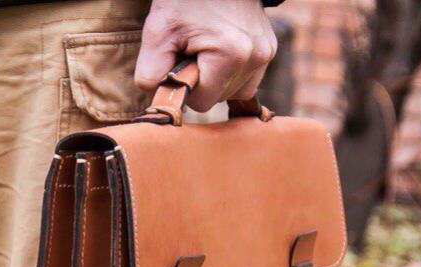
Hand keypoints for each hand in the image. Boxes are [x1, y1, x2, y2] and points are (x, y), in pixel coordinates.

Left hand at [135, 0, 277, 111]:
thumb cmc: (184, 0)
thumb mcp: (158, 33)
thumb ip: (151, 75)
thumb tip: (161, 103)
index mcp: (232, 54)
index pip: (202, 103)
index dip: (185, 85)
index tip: (181, 59)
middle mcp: (256, 56)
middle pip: (218, 99)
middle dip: (201, 80)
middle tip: (192, 49)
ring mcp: (266, 53)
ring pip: (233, 92)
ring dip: (215, 79)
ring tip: (206, 48)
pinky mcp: (269, 49)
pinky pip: (245, 80)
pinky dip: (229, 72)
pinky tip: (220, 50)